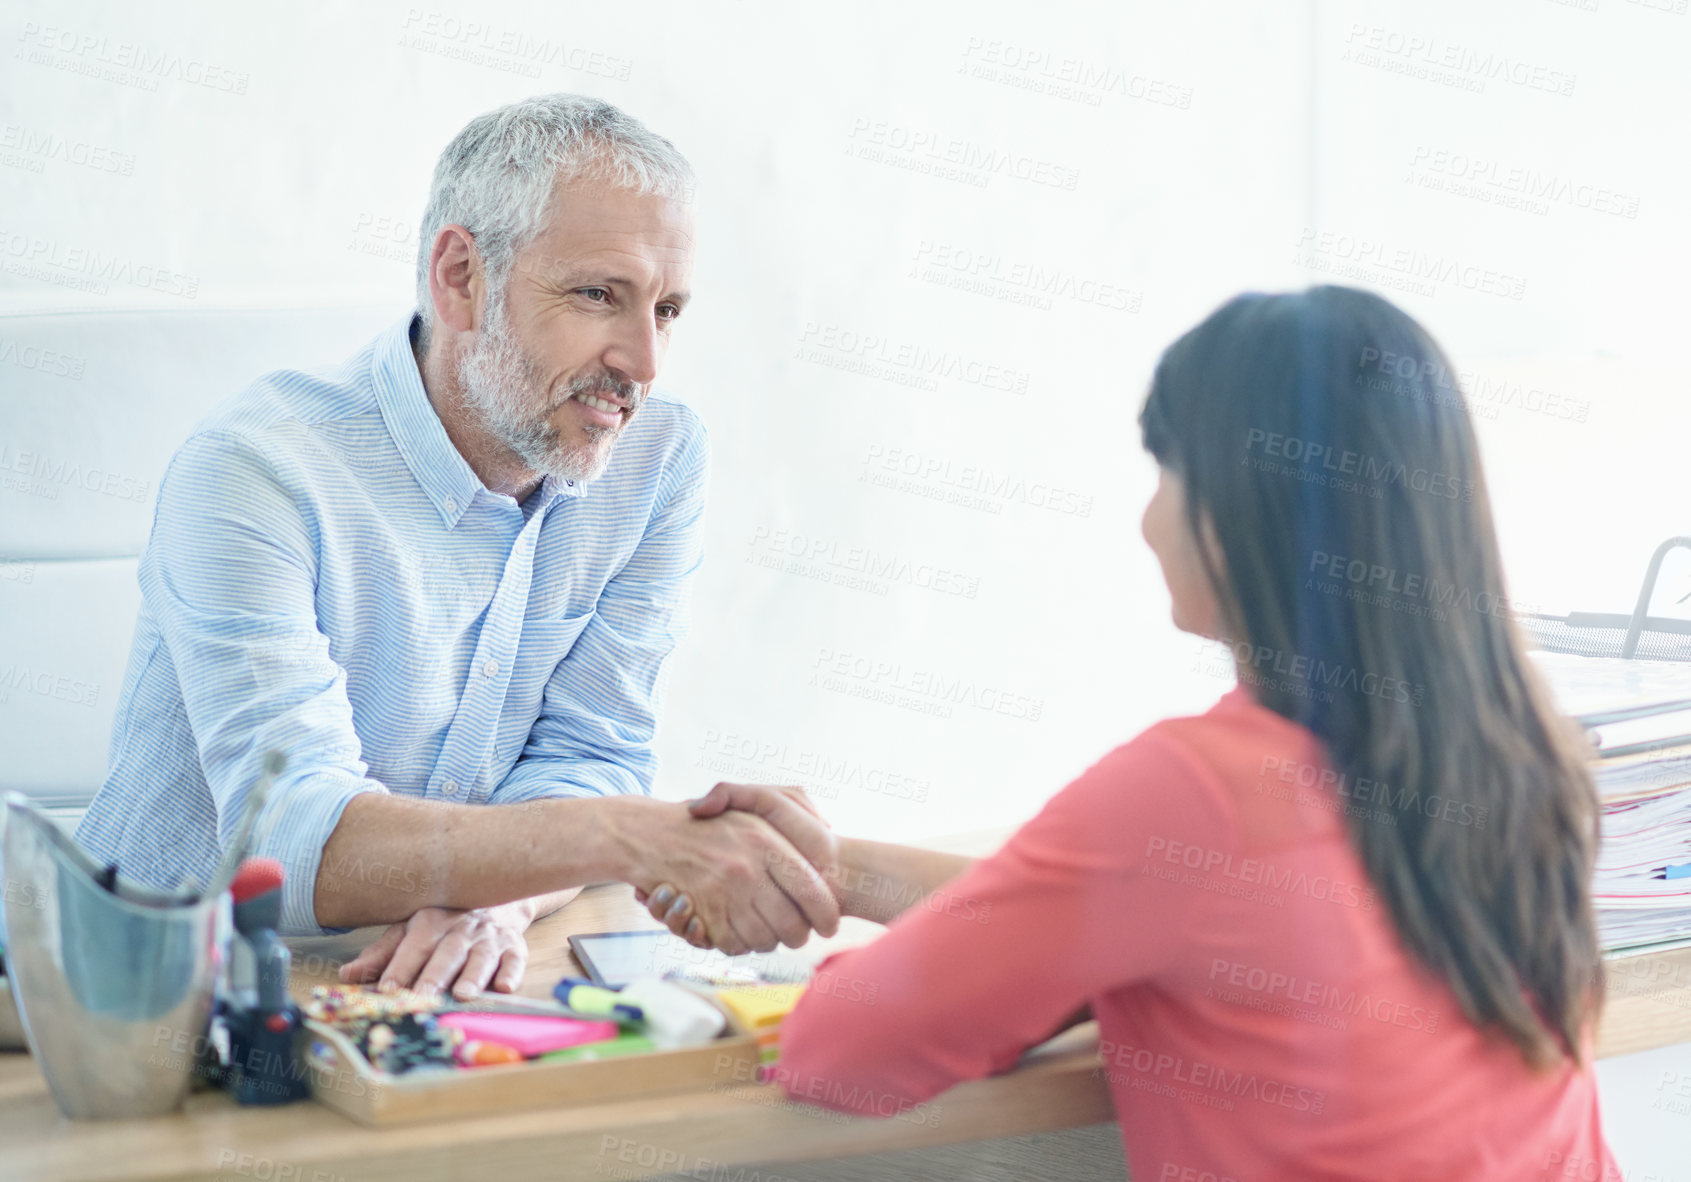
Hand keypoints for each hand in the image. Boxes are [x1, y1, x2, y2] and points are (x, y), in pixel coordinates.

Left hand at [338, 901, 532, 998]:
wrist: (494, 899)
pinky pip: (516, 959)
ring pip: (481, 956)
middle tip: (422, 996)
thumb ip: (382, 954)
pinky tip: (505, 987)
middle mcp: (461, 927)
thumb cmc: (443, 923)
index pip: (414, 945)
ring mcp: (490, 937)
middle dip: (435, 975)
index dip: (400, 966)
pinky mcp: (514, 946)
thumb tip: (347, 975)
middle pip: (447, 952)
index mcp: (431, 921)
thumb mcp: (409, 930)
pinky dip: (512, 973)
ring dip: (473, 975)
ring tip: (462, 994)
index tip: (387, 988)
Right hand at [635, 783, 838, 949]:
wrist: (650, 834)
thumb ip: (794, 807)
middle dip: (798, 936)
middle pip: (791, 925)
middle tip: (797, 935)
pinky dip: (739, 945)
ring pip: (763, 940)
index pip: (812, 890)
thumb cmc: (709, 820)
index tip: (829, 925)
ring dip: (769, 942)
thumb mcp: (752, 804)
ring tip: (768, 932)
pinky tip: (740, 932)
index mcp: (765, 841)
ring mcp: (722, 892)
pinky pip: (733, 945)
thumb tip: (828, 828)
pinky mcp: (701, 912)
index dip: (826, 915)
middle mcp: (747, 868)